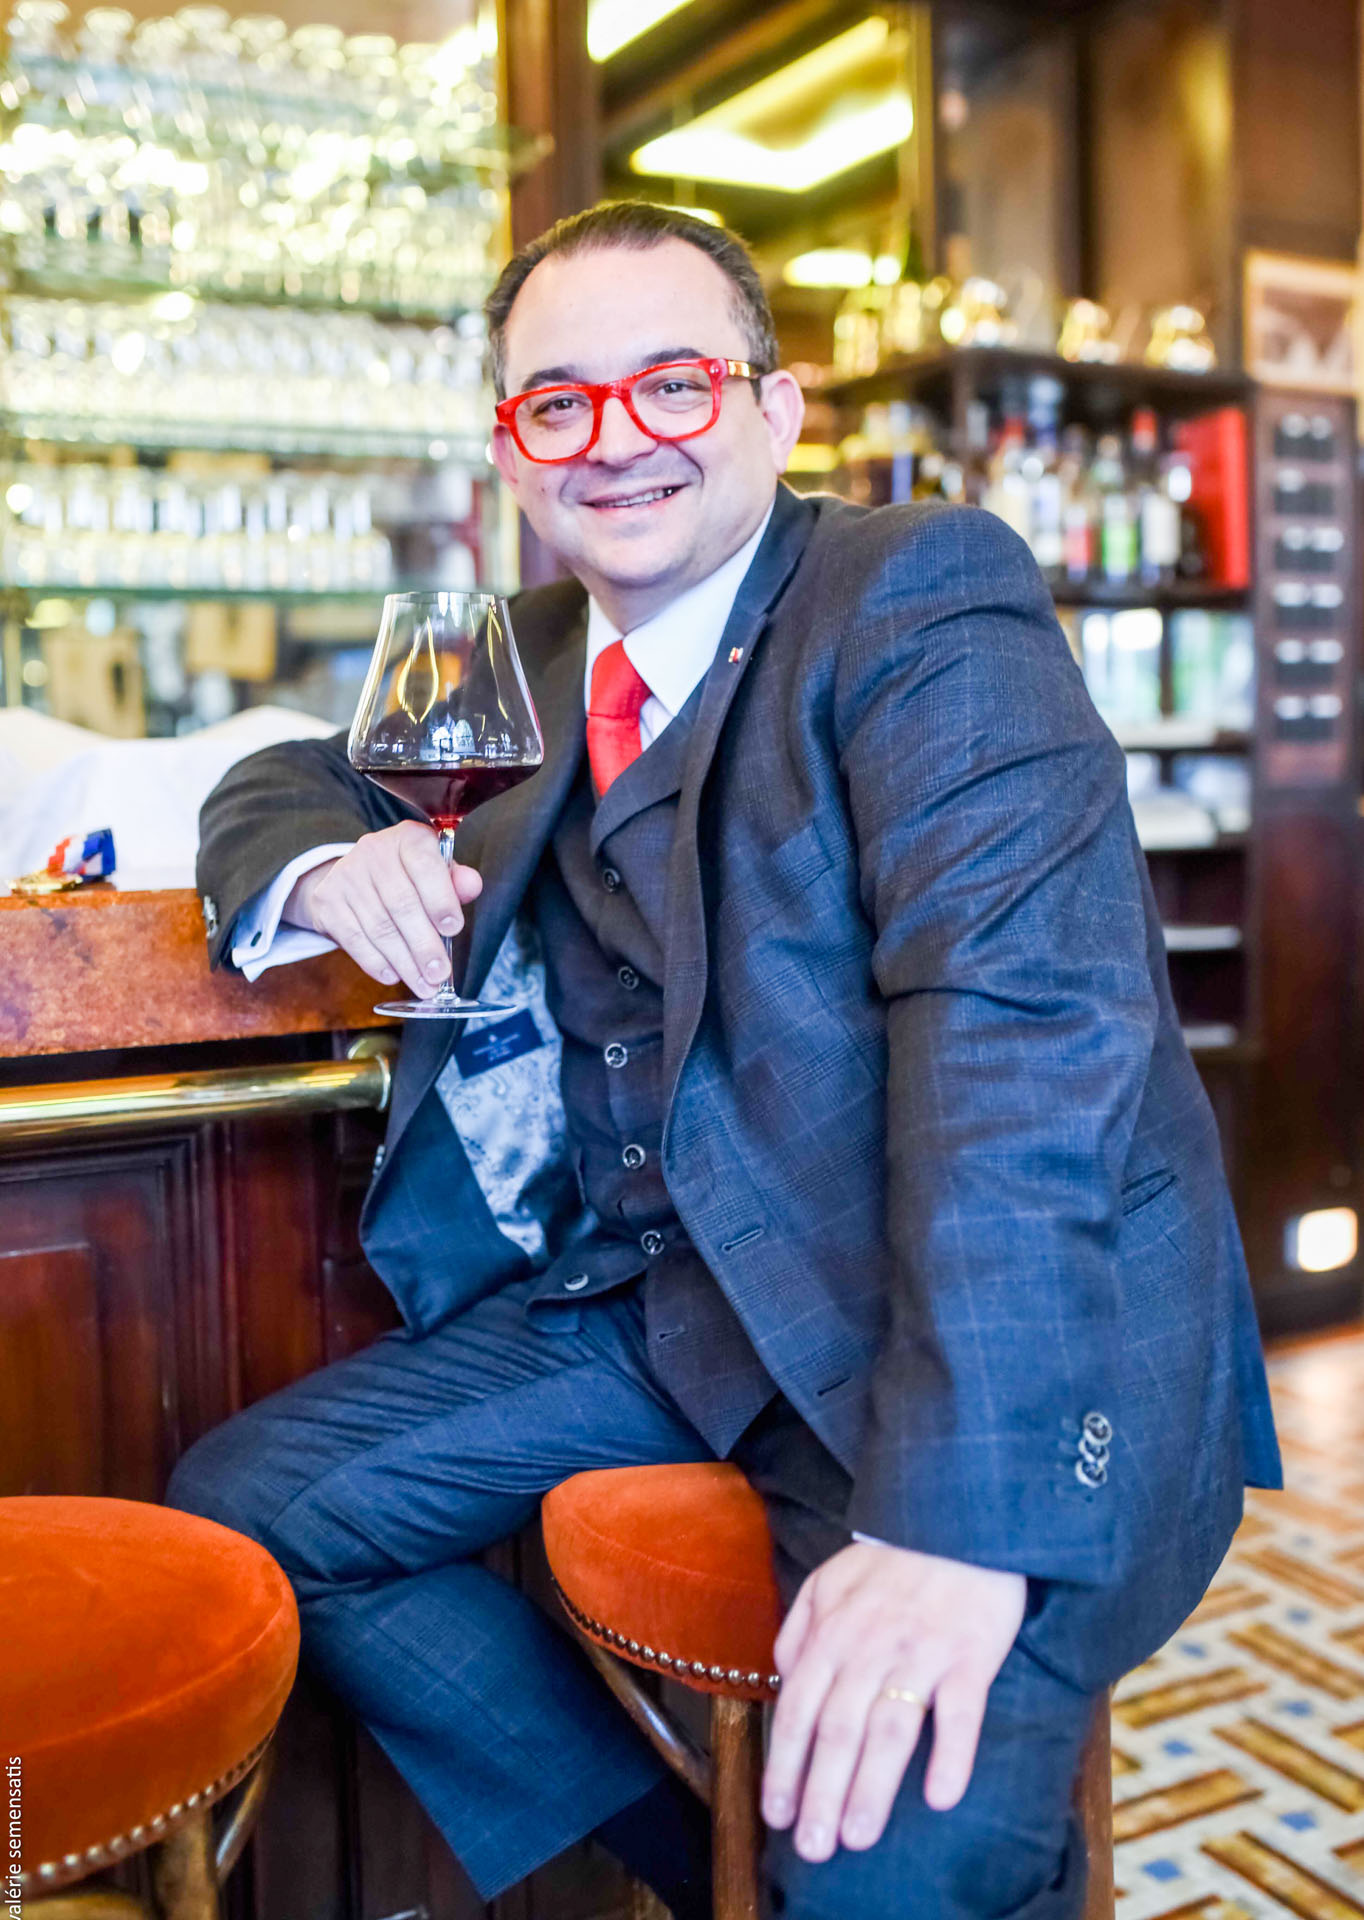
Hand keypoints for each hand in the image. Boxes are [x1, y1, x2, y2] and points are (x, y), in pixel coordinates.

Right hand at [283, 822, 482, 998]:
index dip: (440, 899)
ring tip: (424, 985)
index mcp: (408, 838)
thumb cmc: (408, 878)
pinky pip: (354, 938)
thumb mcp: (436, 873)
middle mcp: (374, 851)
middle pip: (401, 904)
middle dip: (424, 944)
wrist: (353, 878)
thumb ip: (456, 882)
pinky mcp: (327, 901)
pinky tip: (394, 975)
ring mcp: (346, 875)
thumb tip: (472, 885)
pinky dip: (375, 962)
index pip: (425, 865)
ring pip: (379, 926)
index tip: (453, 929)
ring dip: (404, 962)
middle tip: (440, 973)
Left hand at [761, 1540, 1025, 1861]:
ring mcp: (922, 1652)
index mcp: (833, 1631)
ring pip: (890, 1729)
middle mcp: (871, 1646)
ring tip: (858, 1836)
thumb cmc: (894, 1559)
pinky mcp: (971, 1656)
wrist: (958, 1518)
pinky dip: (951, 1756)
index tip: (775, 1813)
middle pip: (838, 1729)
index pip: (798, 1707)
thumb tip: (781, 1678)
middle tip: (813, 1847)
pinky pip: (961, 1713)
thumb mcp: (829, 1579)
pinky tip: (941, 1798)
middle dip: (820, 1792)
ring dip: (872, 1787)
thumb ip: (799, 1628)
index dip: (785, 1764)